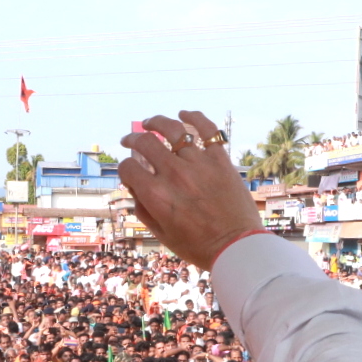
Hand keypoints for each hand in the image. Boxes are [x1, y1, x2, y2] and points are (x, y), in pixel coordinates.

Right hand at [119, 112, 262, 270]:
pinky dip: (194, 117)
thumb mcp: (161, 234)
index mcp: (155, 194)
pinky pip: (207, 130)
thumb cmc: (198, 246)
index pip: (128, 168)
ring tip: (150, 123)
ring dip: (156, 123)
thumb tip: (134, 187)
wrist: (237, 247)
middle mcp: (174, 173)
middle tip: (130, 141)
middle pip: (145, 143)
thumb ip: (144, 209)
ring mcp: (198, 163)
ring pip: (173, 130)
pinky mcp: (220, 160)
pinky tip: (184, 114)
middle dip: (132, 140)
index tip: (129, 171)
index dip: (124, 168)